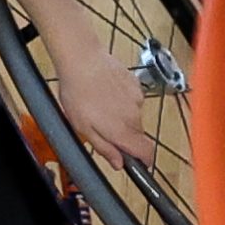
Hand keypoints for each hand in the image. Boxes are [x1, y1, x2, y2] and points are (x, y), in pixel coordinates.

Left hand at [52, 40, 162, 172]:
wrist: (82, 60)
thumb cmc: (78, 93)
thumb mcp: (83, 128)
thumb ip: (104, 148)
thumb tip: (118, 163)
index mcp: (122, 131)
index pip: (147, 152)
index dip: (144, 161)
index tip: (138, 162)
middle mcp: (134, 116)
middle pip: (138, 135)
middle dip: (124, 136)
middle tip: (102, 127)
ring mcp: (137, 99)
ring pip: (134, 117)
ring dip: (122, 116)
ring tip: (100, 105)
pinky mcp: (135, 84)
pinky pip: (132, 100)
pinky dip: (122, 100)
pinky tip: (106, 92)